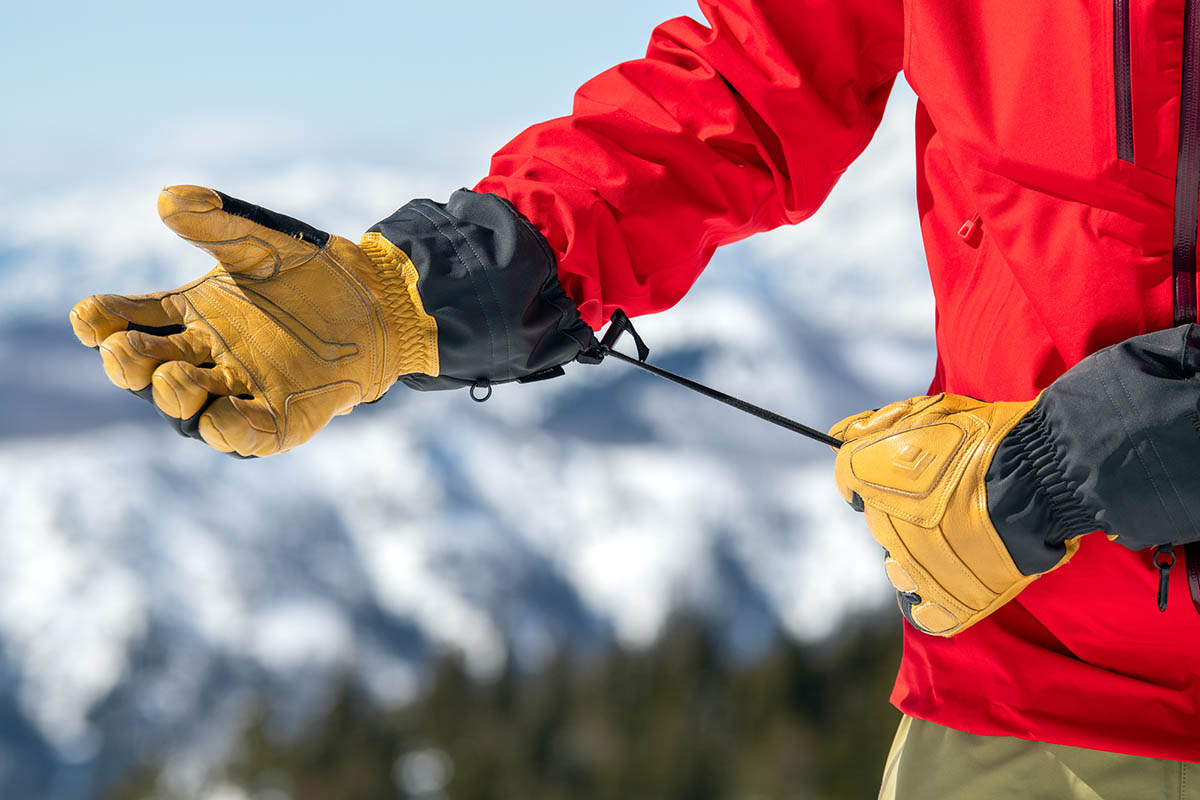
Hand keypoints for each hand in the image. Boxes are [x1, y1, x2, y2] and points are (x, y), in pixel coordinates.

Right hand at [70, 185, 437, 456]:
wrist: (378, 300)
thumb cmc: (313, 272)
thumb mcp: (264, 240)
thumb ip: (219, 222)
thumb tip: (168, 197)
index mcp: (188, 315)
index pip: (129, 321)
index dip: (103, 321)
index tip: (92, 316)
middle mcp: (205, 357)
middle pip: (148, 368)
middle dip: (129, 364)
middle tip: (124, 351)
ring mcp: (241, 390)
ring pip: (190, 406)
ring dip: (174, 397)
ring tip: (172, 379)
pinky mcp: (282, 419)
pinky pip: (248, 433)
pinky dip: (231, 429)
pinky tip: (221, 415)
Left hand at [831, 325, 1199, 635]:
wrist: (1035, 476)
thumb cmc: (987, 437)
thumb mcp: (931, 411)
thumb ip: (880, 424)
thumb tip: (841, 433)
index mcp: (870, 477)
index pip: (850, 480)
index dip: (875, 475)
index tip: (901, 474)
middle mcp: (883, 525)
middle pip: (879, 524)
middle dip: (902, 514)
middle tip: (942, 502)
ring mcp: (916, 565)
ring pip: (898, 568)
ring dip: (914, 556)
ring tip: (950, 540)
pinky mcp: (950, 599)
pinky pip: (927, 612)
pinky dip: (932, 604)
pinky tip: (949, 584)